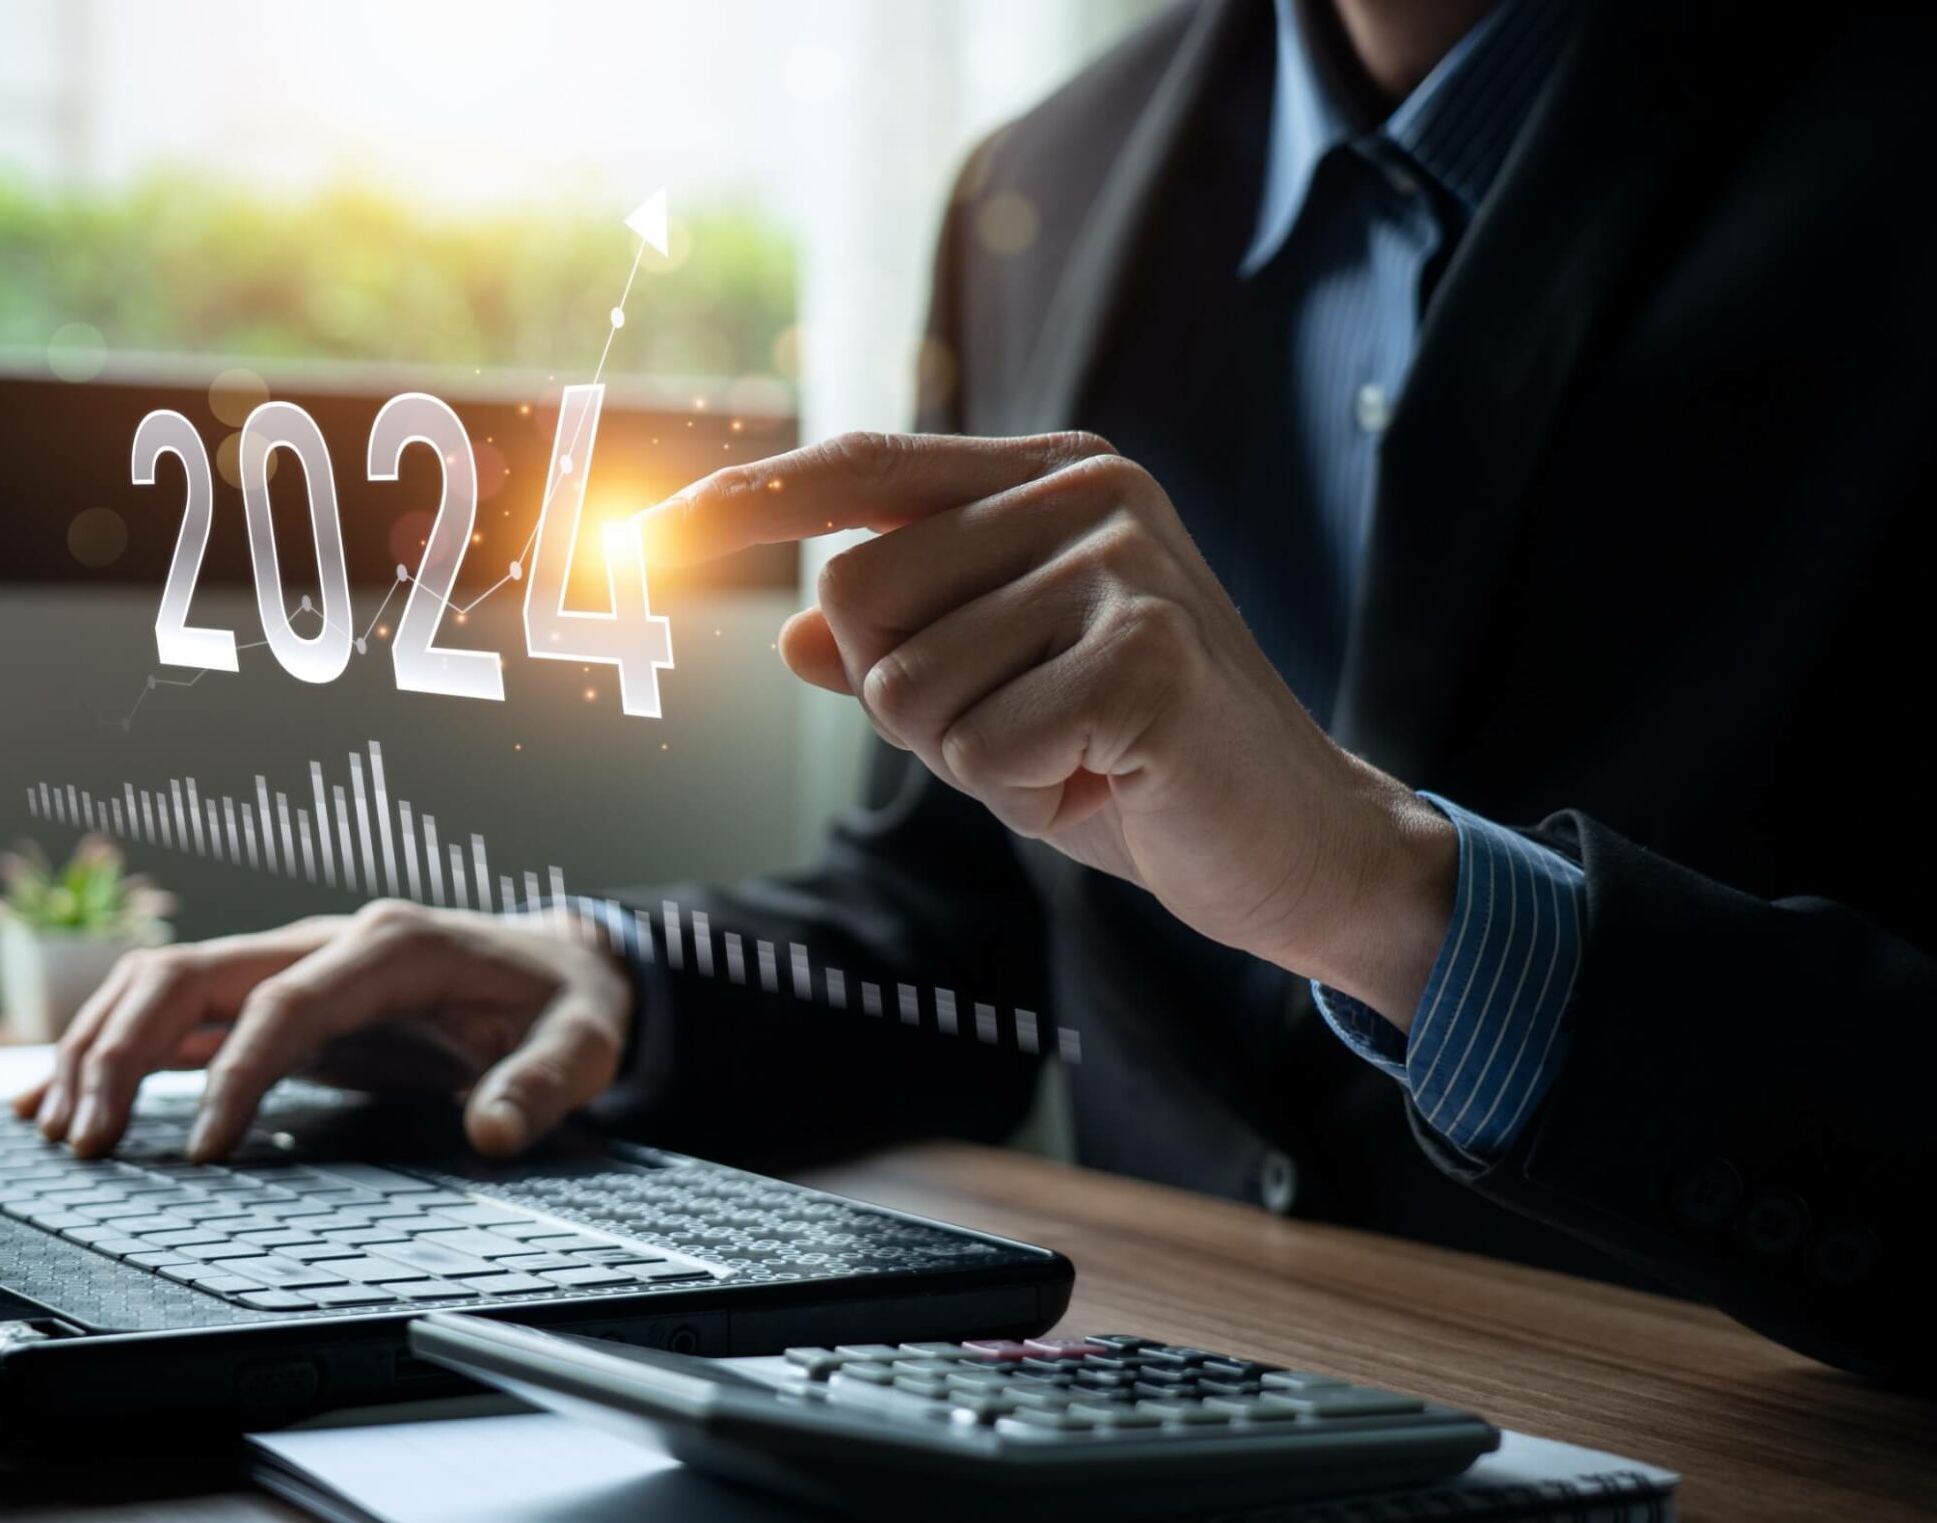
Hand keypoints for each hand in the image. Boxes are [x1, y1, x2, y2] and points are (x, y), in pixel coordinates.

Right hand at [11, 902, 632, 1158]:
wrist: (564, 962)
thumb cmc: (565, 1001)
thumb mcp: (581, 1042)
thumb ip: (540, 1084)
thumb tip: (493, 1132)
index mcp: (392, 944)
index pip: (286, 1003)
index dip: (236, 1073)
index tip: (203, 1149)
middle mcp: (327, 940)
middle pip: (194, 972)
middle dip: (125, 1051)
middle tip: (87, 1143)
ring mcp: (295, 959)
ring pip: (167, 981)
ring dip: (103, 1045)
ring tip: (56, 1128)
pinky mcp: (279, 991)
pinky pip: (180, 1009)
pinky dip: (116, 1045)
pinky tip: (62, 1093)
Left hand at [634, 431, 1456, 1025]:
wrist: (1295, 843)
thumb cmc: (1136, 764)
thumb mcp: (997, 699)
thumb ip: (903, 650)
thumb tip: (790, 628)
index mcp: (1048, 477)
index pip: (863, 467)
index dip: (749, 501)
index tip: (643, 535)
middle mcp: (1085, 491)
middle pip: (860, 593)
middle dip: (913, 701)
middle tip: (1032, 734)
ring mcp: (1120, 562)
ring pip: (910, 686)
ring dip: (975, 762)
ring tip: (1077, 761)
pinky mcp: (1144, 650)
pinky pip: (982, 749)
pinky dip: (1027, 799)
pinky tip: (1111, 783)